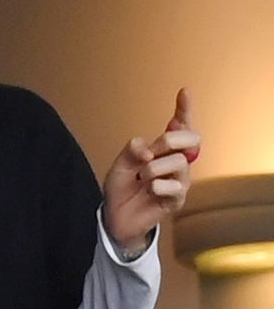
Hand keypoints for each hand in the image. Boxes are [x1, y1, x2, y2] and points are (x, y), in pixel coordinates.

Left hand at [103, 88, 199, 252]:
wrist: (116, 216)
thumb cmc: (121, 187)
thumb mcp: (121, 164)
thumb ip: (132, 150)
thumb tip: (145, 146)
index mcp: (163, 150)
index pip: (180, 126)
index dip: (184, 109)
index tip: (184, 92)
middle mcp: (176, 162)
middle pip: (192, 140)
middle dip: (171, 140)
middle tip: (151, 151)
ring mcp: (180, 181)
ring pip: (180, 163)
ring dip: (156, 167)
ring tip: (142, 177)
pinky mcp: (177, 200)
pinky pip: (174, 187)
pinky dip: (156, 186)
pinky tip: (149, 191)